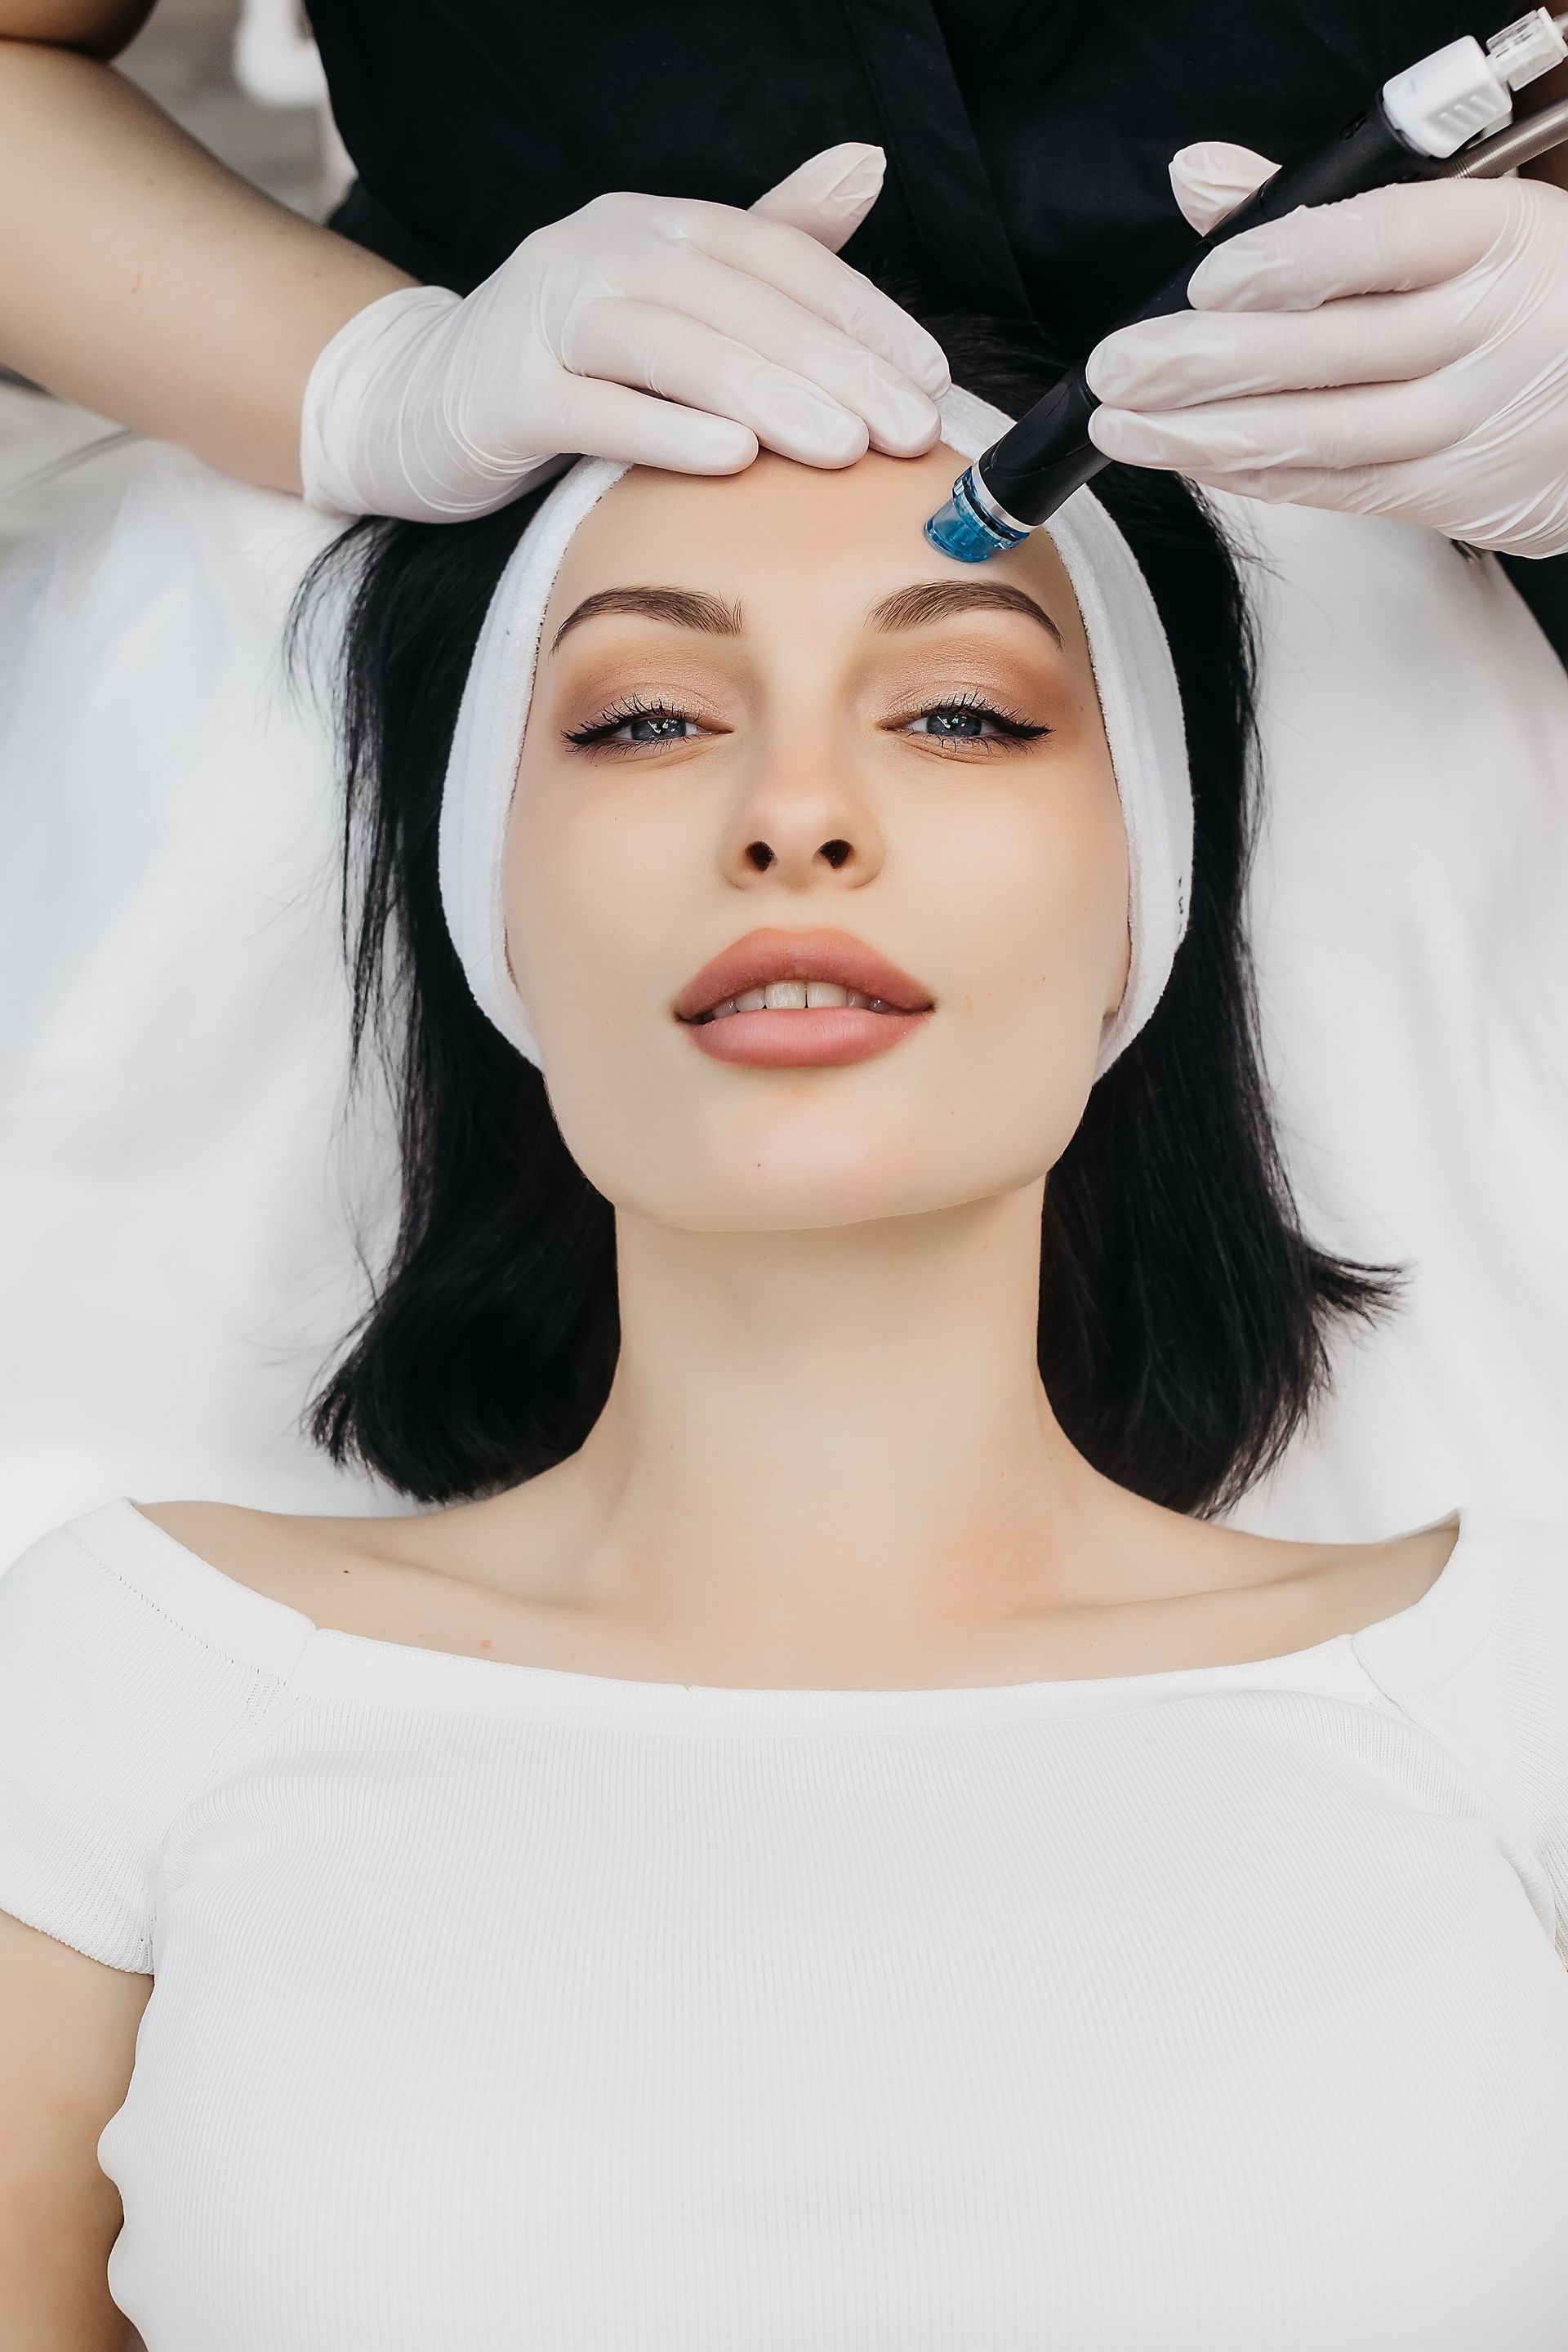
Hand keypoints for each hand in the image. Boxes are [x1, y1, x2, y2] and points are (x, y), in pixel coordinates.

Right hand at [300, 144, 949, 520]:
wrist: (415, 403)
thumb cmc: (562, 359)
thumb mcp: (668, 296)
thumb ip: (766, 240)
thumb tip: (867, 165)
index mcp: (656, 227)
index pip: (780, 259)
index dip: (863, 316)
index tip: (930, 380)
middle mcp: (604, 251)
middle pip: (738, 304)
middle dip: (835, 367)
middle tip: (907, 430)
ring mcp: (545, 316)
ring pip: (673, 348)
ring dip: (768, 397)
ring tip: (844, 449)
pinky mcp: (502, 394)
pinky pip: (592, 409)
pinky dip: (664, 431)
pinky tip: (733, 461)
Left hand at [1083, 141, 1567, 557]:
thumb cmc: (1521, 294)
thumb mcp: (1451, 222)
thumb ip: (1319, 206)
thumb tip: (1201, 179)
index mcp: (1494, 238)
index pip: (1387, 240)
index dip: (1290, 262)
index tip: (1208, 281)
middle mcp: (1486, 331)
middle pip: (1334, 349)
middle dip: (1208, 363)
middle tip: (1122, 367)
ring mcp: (1471, 419)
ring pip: (1326, 433)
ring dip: (1209, 436)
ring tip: (1127, 428)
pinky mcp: (1454, 492)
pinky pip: (1339, 488)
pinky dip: (1258, 475)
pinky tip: (1194, 460)